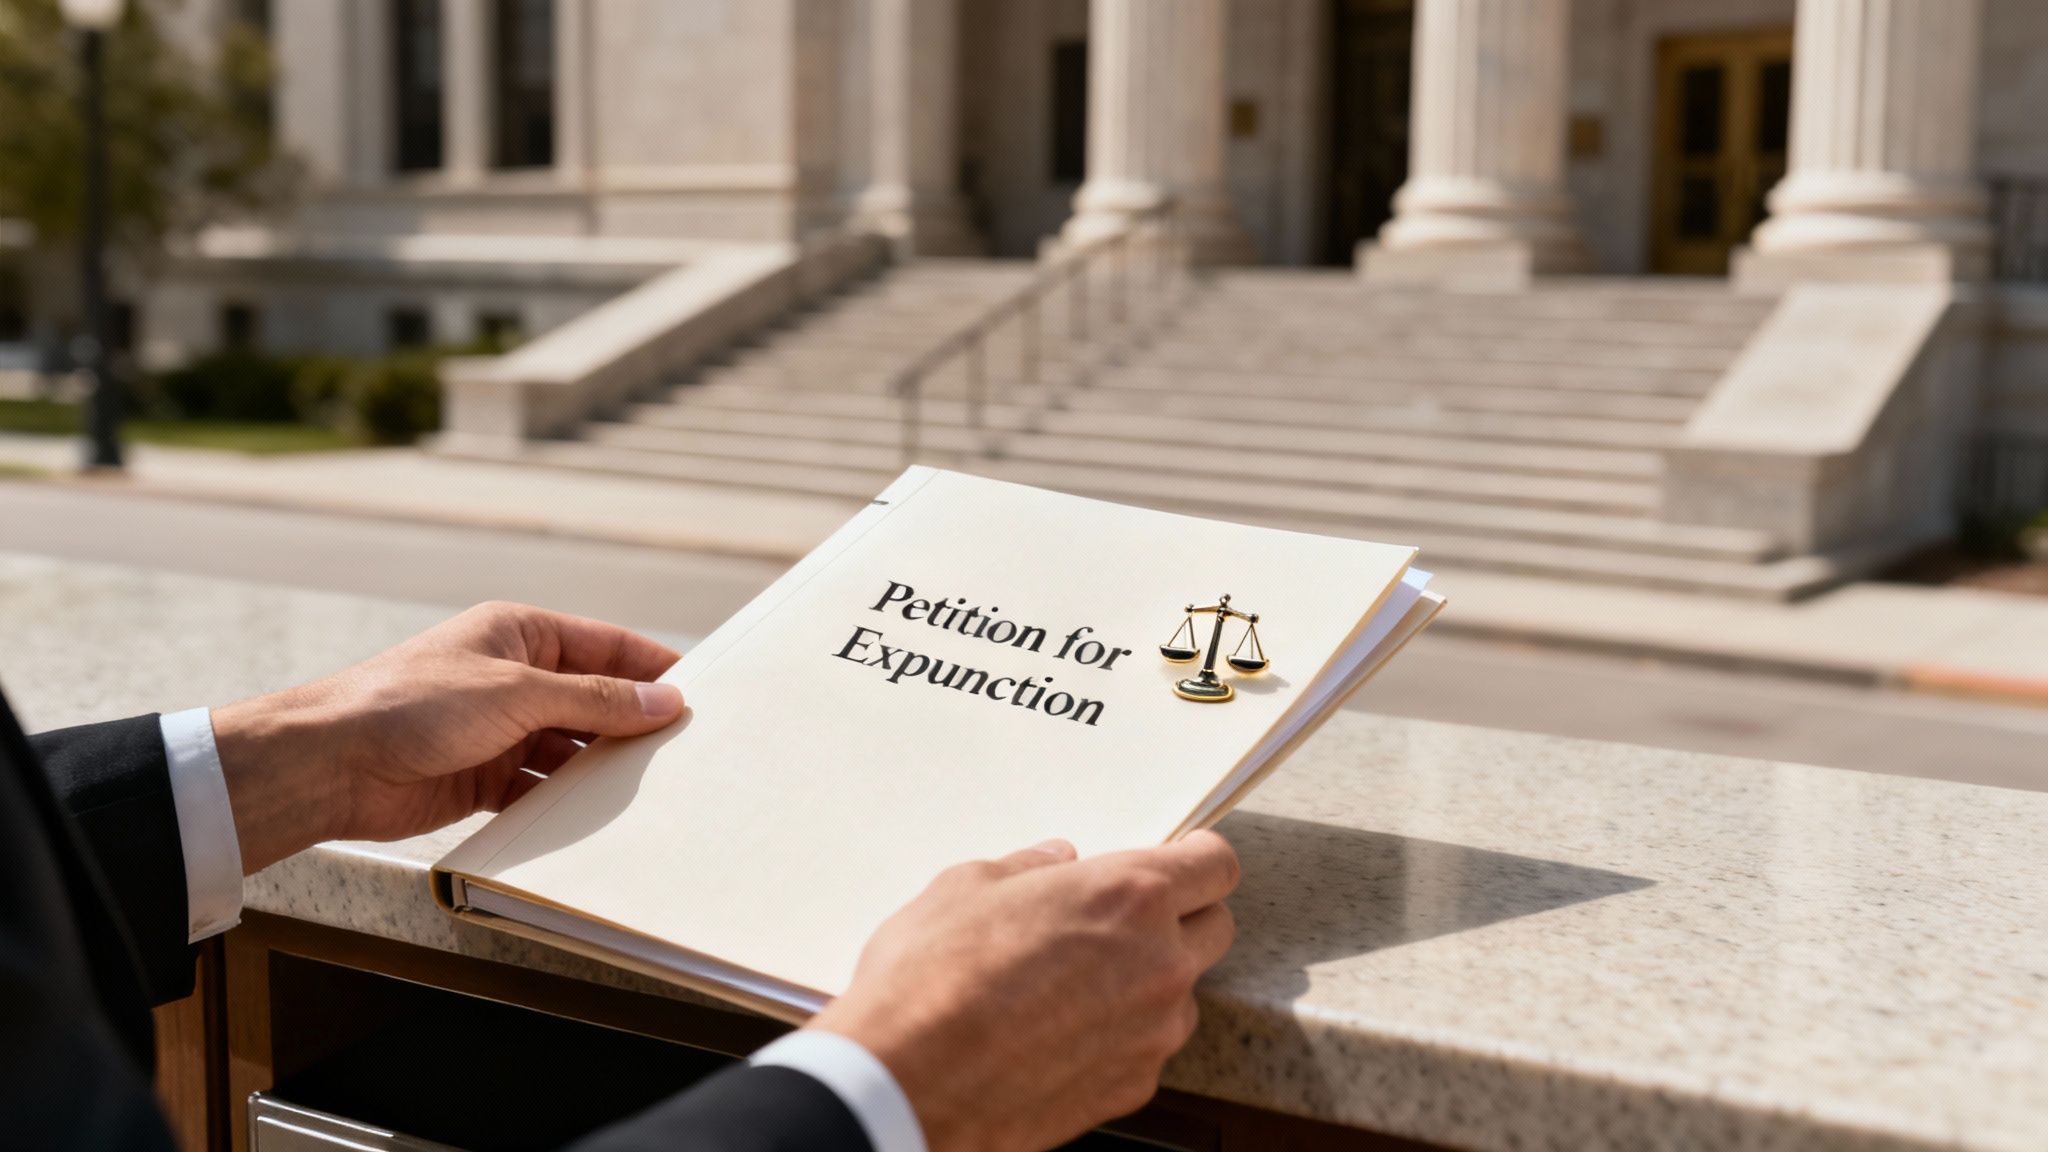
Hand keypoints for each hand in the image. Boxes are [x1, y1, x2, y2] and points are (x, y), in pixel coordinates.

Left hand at [211, 601, 683, 872]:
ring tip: (650, 791)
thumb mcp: (515, 692)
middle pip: (594, 700)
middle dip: (633, 725)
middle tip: (686, 752)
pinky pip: (542, 788)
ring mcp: (500, 729)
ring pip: (572, 748)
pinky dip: (566, 802)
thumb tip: (663, 700)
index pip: (608, 646)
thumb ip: (593, 699)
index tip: (701, 696)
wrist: (330, 764)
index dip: (654, 669)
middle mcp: (514, 678)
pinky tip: (596, 818)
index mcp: (521, 634)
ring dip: (601, 768)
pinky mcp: (485, 777)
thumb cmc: (410, 704)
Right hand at [811, 831, 1239, 1151]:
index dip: (1203, 857)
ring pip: (1182, 995)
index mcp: (1129, 897)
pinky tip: (1064, 1031)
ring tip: (1083, 982)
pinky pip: (1147, 1048)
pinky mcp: (1130, 1087)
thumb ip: (1029, 869)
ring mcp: (1151, 1034)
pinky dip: (1122, 1035)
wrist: (908, 1085)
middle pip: (1216, 928)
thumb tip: (1053, 862)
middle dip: (1184, 916)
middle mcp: (1158, 965)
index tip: (1189, 857)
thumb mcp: (968, 888)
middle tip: (1129, 916)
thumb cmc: (931, 981)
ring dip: (1152, 981)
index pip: (1214, 867)